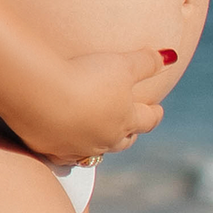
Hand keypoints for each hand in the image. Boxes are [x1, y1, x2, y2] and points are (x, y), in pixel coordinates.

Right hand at [13, 44, 183, 169]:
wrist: (41, 96)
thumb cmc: (86, 78)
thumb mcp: (122, 64)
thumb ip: (147, 62)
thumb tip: (172, 56)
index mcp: (125, 119)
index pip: (147, 120)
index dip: (154, 114)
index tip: (158, 110)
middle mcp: (105, 139)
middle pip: (124, 141)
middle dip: (130, 134)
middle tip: (132, 128)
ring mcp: (78, 148)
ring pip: (94, 152)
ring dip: (100, 145)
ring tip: (98, 138)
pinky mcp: (51, 150)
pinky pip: (64, 156)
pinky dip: (68, 151)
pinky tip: (65, 146)